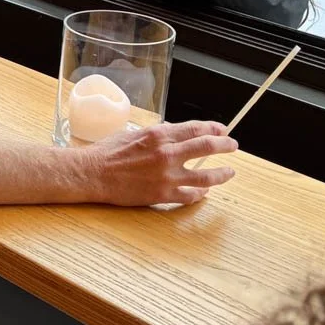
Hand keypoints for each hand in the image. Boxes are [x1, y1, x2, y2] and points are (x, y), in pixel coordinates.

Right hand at [83, 121, 237, 206]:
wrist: (93, 173)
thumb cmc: (107, 152)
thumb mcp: (132, 133)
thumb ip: (156, 134)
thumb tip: (172, 133)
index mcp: (158, 135)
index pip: (195, 128)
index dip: (213, 128)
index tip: (222, 129)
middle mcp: (167, 153)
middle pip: (207, 147)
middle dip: (225, 145)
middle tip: (232, 145)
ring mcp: (167, 176)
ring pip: (206, 176)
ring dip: (221, 173)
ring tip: (229, 172)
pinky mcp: (163, 194)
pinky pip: (190, 196)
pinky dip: (200, 194)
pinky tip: (204, 193)